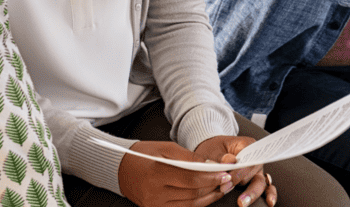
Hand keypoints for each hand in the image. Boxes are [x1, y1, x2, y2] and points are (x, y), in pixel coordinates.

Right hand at [117, 140, 232, 206]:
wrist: (121, 169)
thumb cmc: (144, 154)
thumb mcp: (166, 149)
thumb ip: (189, 158)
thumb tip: (210, 165)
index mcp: (157, 173)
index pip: (190, 179)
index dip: (210, 177)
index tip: (225, 173)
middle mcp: (155, 193)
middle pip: (192, 193)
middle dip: (213, 187)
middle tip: (228, 180)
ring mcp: (154, 205)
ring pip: (189, 204)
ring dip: (208, 197)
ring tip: (222, 188)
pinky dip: (197, 203)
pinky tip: (207, 196)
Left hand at [195, 136, 276, 206]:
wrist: (213, 154)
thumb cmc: (214, 150)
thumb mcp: (213, 150)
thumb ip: (220, 156)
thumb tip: (229, 161)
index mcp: (246, 145)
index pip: (246, 158)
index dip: (237, 171)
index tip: (226, 181)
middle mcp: (255, 158)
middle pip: (254, 170)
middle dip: (241, 182)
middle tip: (227, 189)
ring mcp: (257, 170)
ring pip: (260, 181)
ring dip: (252, 193)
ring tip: (242, 202)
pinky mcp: (257, 180)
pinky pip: (267, 188)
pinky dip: (269, 195)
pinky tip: (269, 202)